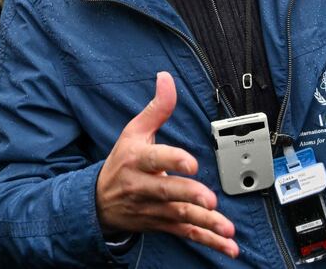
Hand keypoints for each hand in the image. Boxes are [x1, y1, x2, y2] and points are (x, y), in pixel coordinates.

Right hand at [96, 72, 238, 257]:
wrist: (96, 203)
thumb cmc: (121, 162)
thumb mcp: (133, 131)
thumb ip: (156, 107)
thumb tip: (166, 78)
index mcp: (137, 160)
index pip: (155, 159)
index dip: (173, 160)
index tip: (191, 163)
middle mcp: (143, 187)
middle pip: (168, 192)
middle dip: (190, 196)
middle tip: (210, 200)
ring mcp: (153, 209)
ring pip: (180, 216)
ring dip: (205, 224)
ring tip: (226, 229)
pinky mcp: (162, 225)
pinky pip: (187, 234)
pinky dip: (208, 241)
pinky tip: (228, 247)